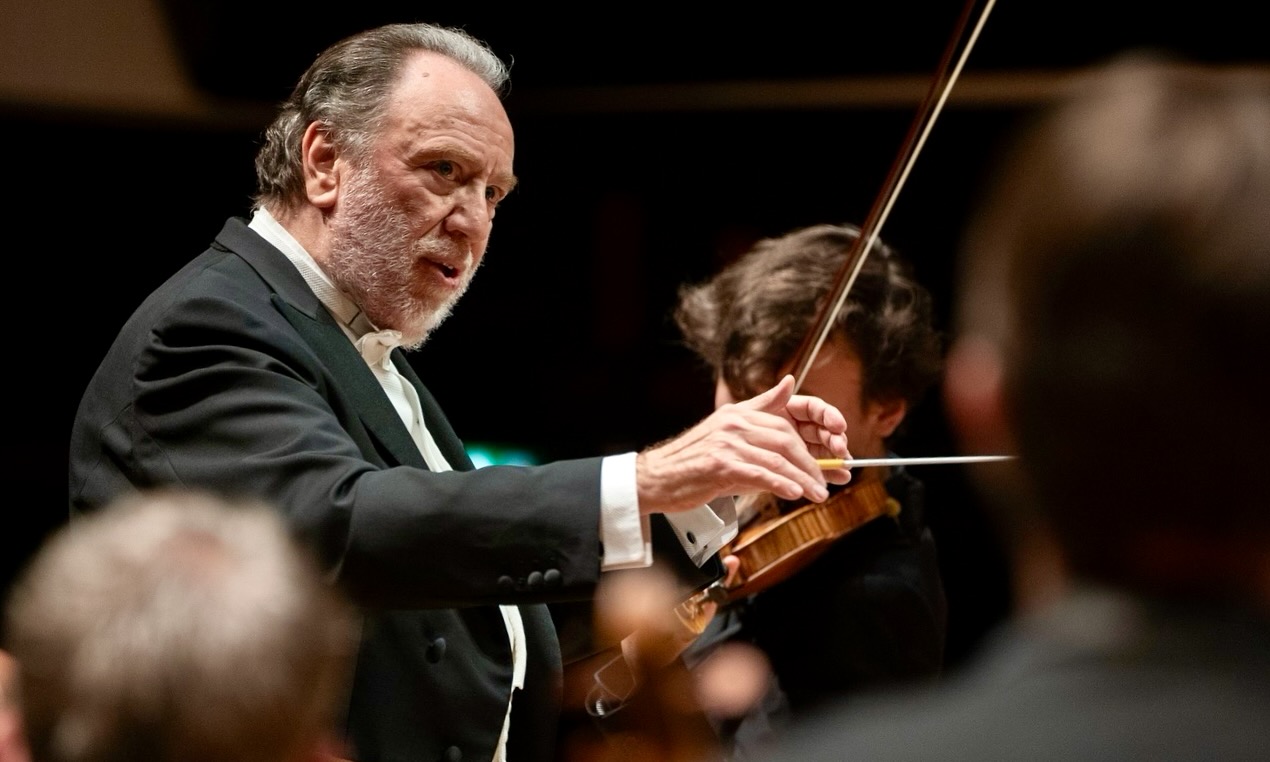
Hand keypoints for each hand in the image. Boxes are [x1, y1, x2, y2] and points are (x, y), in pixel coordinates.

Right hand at [636, 375, 849, 514]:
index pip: (789, 418)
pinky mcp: (720, 464)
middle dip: (814, 463)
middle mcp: (735, 422)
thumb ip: (761, 408)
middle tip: (828, 482)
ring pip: (778, 459)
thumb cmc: (695, 460)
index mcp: (740, 412)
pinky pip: (760, 473)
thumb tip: (788, 383)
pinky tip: (794, 493)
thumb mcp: (729, 429)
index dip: (816, 434)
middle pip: (788, 440)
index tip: (836, 451)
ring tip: (818, 494)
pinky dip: (781, 484)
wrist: (657, 478)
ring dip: (804, 479)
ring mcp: (727, 442)